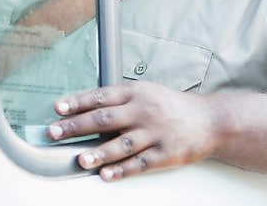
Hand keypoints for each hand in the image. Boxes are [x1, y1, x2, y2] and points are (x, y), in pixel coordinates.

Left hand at [48, 81, 223, 181]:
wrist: (211, 119)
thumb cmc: (171, 106)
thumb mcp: (146, 93)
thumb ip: (119, 100)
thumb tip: (84, 108)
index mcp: (136, 93)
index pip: (100, 96)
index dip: (77, 102)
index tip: (57, 109)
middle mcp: (143, 110)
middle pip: (105, 118)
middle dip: (77, 126)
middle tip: (55, 133)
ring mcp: (155, 132)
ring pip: (122, 143)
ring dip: (99, 152)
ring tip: (80, 159)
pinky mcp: (166, 153)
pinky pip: (140, 163)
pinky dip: (122, 170)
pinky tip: (106, 175)